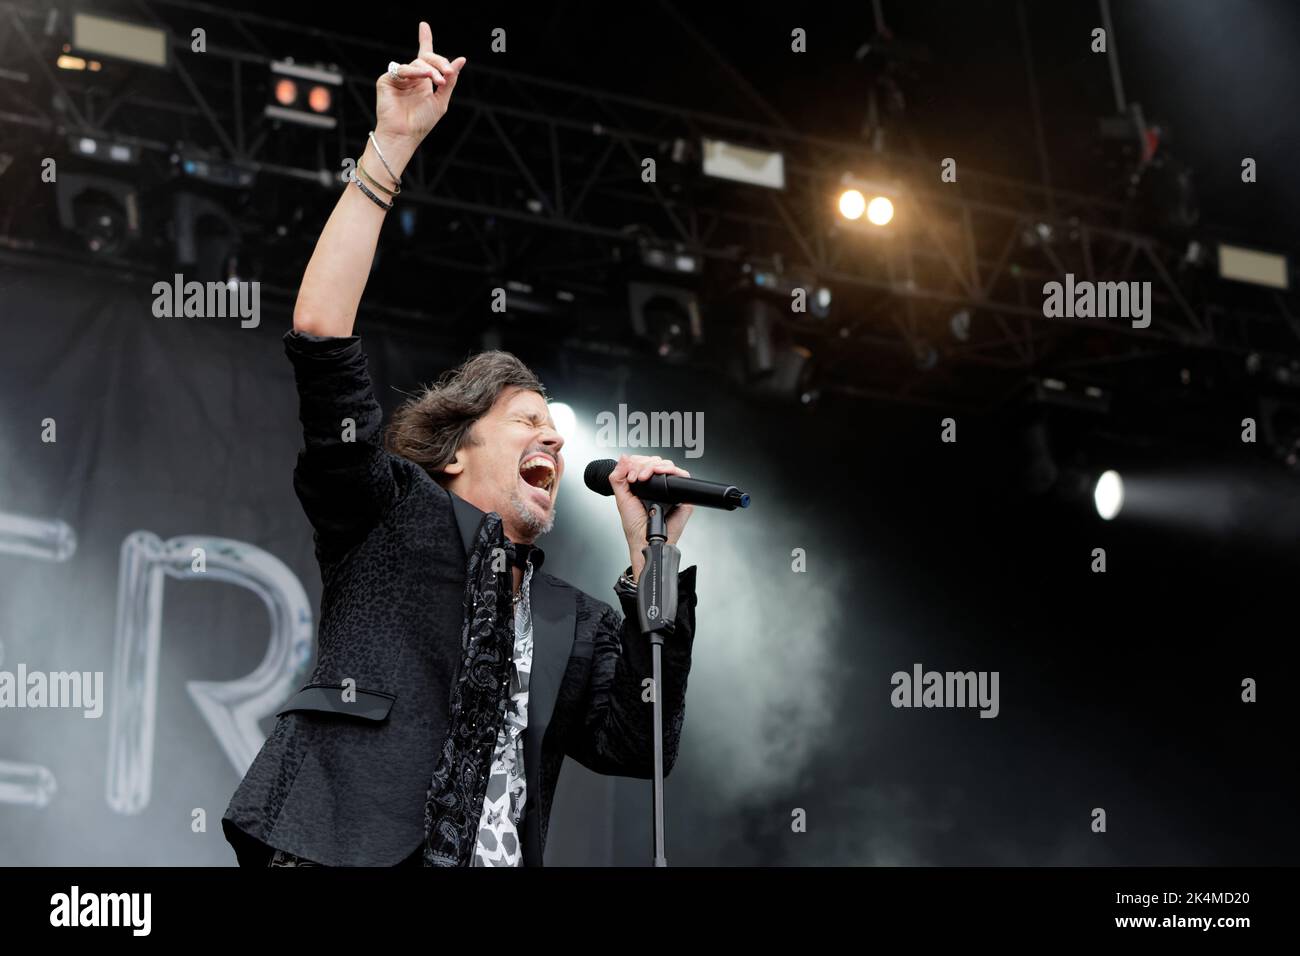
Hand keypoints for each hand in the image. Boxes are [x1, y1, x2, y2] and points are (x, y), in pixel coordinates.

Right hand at [374, 21, 464, 150]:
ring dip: (431, 70)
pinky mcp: (387, 80)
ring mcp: (398, 78)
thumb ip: (450, 80)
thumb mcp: (441, 100)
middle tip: (448, 72)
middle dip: (439, 62)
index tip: (424, 26)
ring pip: (417, 63)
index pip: (425, 57)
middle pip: (425, 58)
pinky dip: (416, 72)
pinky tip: (426, 77)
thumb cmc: (422, 122)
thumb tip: (461, 60)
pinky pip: (404, 69)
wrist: (405, 135)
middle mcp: (411, 77)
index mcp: (423, 81)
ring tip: (439, 80)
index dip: (425, 40)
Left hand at [607, 454, 693, 581]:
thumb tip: (623, 458)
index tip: (628, 473)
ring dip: (652, 466)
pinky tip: (657, 474)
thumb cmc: (635, 526)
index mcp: (645, 485)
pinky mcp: (683, 495)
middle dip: (642, 464)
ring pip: (667, 465)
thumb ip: (618, 477)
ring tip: (642, 477)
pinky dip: (670, 470)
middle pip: (655, 461)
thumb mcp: (621, 498)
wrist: (644, 539)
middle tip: (633, 476)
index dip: (636, 462)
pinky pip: (683, 475)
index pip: (644, 463)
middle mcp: (659, 486)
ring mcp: (671, 490)